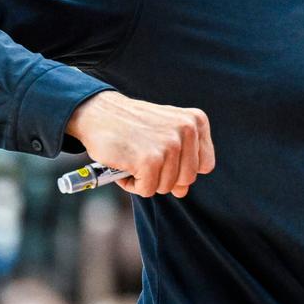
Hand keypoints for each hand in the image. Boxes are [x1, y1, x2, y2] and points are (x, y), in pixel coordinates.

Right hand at [66, 91, 215, 197]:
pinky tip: (125, 164)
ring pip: (167, 187)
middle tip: (144, 158)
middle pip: (186, 179)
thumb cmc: (132, 124)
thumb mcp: (164, 132)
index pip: (205, 165)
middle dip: (164, 176)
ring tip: (133, 158)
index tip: (164, 157)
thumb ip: (180, 159)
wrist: (99, 112)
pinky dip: (132, 184)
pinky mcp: (150, 161)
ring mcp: (169, 145)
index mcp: (195, 121)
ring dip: (146, 179)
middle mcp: (187, 130)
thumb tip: (182, 191)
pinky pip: (147, 190)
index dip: (183, 168)